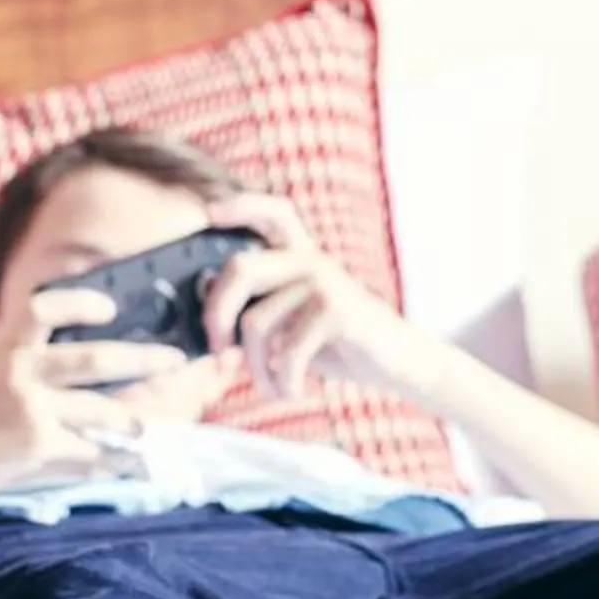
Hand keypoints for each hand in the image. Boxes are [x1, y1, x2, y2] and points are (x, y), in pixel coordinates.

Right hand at [0, 289, 190, 497]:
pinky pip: (89, 453)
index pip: (45, 306)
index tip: (110, 308)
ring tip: (140, 428)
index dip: (81, 303)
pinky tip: (129, 466)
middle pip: (93, 359)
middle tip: (173, 360)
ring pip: (98, 411)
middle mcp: (19, 369)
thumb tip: (94, 354)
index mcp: (6, 343)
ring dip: (128, 421)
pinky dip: (112, 462)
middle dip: (142, 359)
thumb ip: (28, 355)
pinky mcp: (37, 446)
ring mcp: (30, 408)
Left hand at [197, 193, 444, 402]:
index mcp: (299, 256)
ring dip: (255, 369)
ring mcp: (324, 282)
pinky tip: (290, 391)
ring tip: (269, 387)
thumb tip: (204, 308)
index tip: (210, 213)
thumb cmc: (336, 342)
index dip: (241, 206)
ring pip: (256, 323)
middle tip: (216, 351)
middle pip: (240, 268)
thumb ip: (257, 307)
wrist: (394, 361)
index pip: (273, 214)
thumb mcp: (293, 320)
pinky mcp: (337, 311)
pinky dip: (282, 381)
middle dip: (215, 315)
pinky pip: (287, 350)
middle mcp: (310, 260)